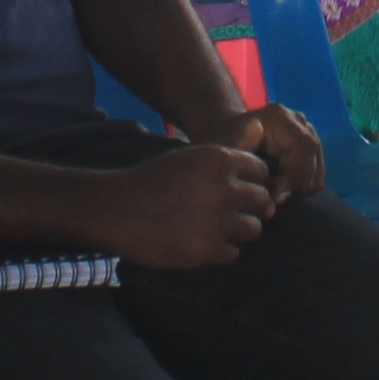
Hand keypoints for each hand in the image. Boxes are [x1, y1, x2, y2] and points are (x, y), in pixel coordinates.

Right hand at [83, 139, 276, 267]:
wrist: (116, 209)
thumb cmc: (153, 179)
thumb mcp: (191, 155)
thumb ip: (228, 147)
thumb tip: (260, 126)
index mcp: (220, 160)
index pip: (261, 171)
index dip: (251, 182)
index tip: (237, 190)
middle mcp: (224, 188)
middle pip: (262, 200)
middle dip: (248, 207)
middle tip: (227, 213)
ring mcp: (218, 221)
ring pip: (253, 229)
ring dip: (237, 231)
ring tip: (216, 230)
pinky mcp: (207, 249)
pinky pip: (232, 253)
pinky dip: (220, 251)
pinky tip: (202, 244)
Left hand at [206, 102, 324, 202]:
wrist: (225, 133)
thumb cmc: (222, 143)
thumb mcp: (226, 153)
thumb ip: (247, 170)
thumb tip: (275, 198)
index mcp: (279, 117)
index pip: (305, 148)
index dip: (294, 177)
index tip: (274, 199)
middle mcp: (298, 121)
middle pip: (314, 162)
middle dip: (295, 188)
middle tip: (271, 202)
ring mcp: (307, 133)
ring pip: (316, 174)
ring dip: (297, 192)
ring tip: (271, 196)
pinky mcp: (309, 148)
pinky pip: (314, 178)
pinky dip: (299, 191)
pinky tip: (277, 192)